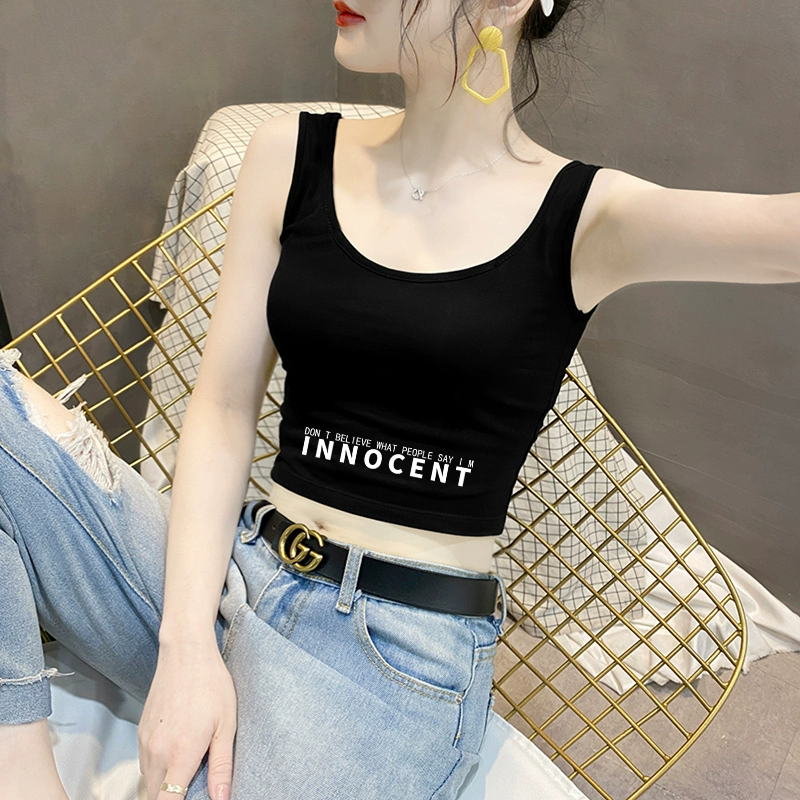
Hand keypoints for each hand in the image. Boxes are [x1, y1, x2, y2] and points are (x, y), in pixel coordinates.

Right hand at [138, 638, 237, 799]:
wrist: (186, 652)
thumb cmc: (211, 685)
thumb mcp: (226, 724)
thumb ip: (222, 766)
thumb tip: (221, 798)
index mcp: (180, 753)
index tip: (192, 799)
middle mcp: (156, 752)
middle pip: (156, 795)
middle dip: (172, 797)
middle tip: (195, 787)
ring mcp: (145, 742)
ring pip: (149, 781)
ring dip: (164, 785)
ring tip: (189, 771)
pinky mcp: (140, 732)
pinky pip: (145, 764)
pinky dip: (158, 769)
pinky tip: (177, 754)